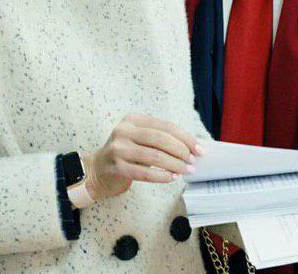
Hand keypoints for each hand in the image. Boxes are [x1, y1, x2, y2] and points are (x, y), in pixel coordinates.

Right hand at [81, 113, 204, 200]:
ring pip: (154, 156)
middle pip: (160, 138)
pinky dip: (161, 176)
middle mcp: (124, 131)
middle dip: (181, 150)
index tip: (199, 149)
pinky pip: (144, 172)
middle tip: (192, 161)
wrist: (98, 170)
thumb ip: (161, 140)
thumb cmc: (126, 154)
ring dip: (174, 165)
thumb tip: (193, 147)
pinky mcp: (116, 167)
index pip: (165, 126)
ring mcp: (118, 149)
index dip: (185, 137)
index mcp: (133, 120)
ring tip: (186, 171)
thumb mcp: (140, 140)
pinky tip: (171, 178)